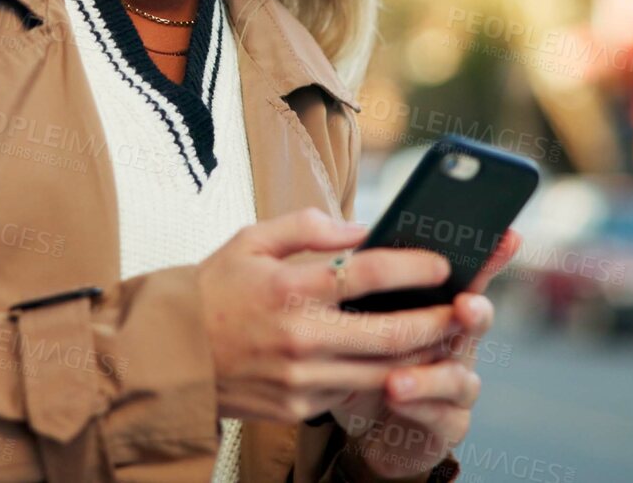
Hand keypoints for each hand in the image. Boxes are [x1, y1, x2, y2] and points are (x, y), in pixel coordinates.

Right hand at [193, 208, 476, 423]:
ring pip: (382, 371)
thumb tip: (359, 227)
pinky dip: (381, 376)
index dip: (413, 267)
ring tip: (445, 337)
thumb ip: (306, 226)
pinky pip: (353, 391)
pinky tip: (400, 361)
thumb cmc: (211, 291)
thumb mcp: (249, 241)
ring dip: (421, 355)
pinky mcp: (298, 406)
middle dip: (438, 321)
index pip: (367, 273)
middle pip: (391, 332)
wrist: (166, 357)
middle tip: (466, 308)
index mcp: (288, 287)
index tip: (443, 264)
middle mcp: (300, 336)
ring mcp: (301, 378)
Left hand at [331, 229, 522, 482]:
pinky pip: (444, 417)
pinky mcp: (449, 425)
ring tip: (395, 380)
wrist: (370, 424)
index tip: (507, 236)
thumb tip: (358, 238)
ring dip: (428, 376)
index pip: (468, 278)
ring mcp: (457, 387)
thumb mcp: (362, 322)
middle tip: (465, 305)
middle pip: (475, 323)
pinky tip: (395, 399)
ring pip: (458, 377)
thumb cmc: (369, 362)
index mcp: (439, 311)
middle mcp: (458, 346)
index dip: (490, 258)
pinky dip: (420, 407)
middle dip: (474, 312)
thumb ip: (369, 288)